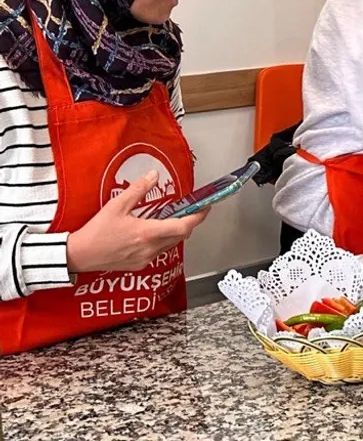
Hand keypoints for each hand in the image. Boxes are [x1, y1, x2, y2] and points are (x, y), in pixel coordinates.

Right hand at [66, 171, 207, 273]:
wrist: (79, 255)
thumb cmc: (96, 231)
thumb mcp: (116, 206)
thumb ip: (138, 190)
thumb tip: (154, 175)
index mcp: (148, 233)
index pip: (184, 226)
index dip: (198, 217)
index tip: (205, 208)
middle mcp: (151, 248)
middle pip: (181, 236)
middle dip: (188, 223)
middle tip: (189, 210)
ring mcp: (146, 259)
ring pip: (171, 244)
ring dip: (175, 232)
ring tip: (170, 219)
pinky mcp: (140, 265)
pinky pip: (159, 252)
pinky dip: (162, 241)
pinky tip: (153, 233)